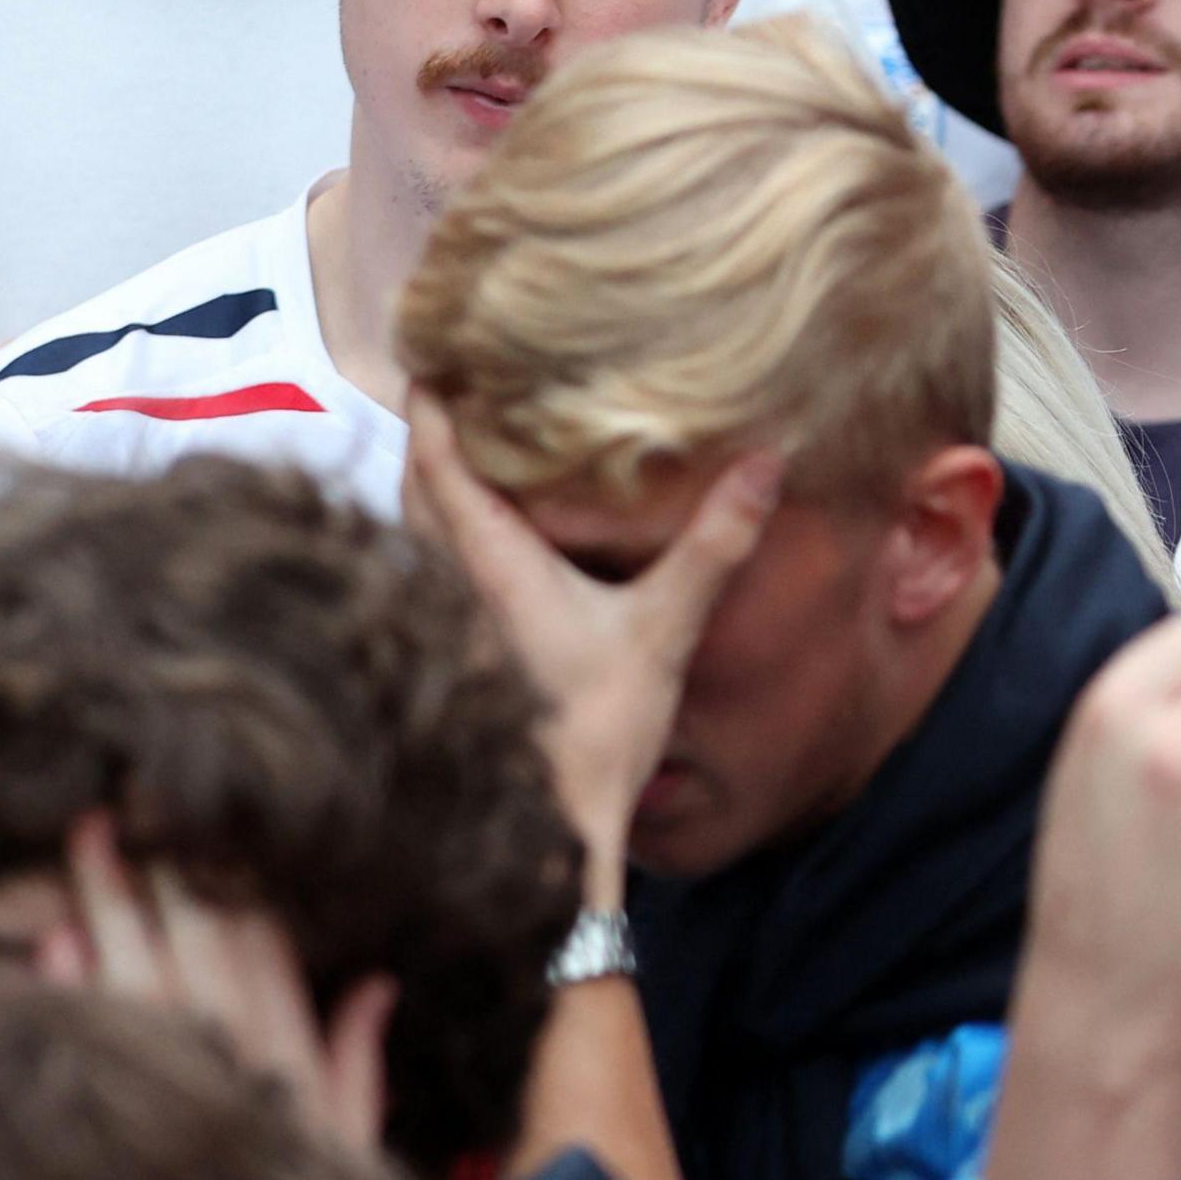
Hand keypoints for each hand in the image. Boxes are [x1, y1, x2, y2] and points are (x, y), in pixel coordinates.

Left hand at [42, 813, 394, 1156]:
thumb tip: (379, 984)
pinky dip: (76, 983)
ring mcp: (178, 1057)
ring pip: (139, 962)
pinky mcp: (137, 1082)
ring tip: (86, 843)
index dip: (233, 876)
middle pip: (194, 930)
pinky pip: (102, 1024)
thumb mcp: (346, 1118)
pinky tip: (59, 943)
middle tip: (130, 804)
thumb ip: (355, 1050)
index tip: (206, 826)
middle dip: (160, 867)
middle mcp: (234, 1038)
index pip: (261, 937)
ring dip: (107, 901)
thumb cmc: (306, 1166)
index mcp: (287, 1037)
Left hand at [400, 392, 781, 899]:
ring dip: (435, 487)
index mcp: (488, 567)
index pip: (437, 464)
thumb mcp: (666, 630)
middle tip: (458, 385)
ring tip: (471, 447)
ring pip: (417, 533)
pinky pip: (434, 569)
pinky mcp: (454, 656)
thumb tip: (766, 464)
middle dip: (429, 435)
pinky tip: (490, 537)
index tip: (433, 351)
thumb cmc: (595, 733)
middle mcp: (449, 587)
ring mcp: (446, 625)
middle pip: (414, 491)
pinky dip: (448, 533)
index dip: (432, 405)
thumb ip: (714, 545)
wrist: (546, 830)